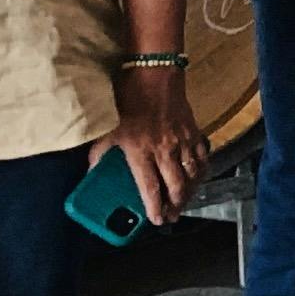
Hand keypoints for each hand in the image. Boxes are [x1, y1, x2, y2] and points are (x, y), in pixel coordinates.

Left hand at [107, 66, 208, 224]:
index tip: (156, 220)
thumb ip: (101, 153)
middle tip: (171, 217)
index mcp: (140, 151)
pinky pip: (202, 158)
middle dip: (175, 205)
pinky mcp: (194, 133)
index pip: (150, 187)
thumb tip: (92, 171)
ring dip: (189, 192)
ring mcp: (183, 142)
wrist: (156, 76)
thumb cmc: (128, 100)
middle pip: (176, 186)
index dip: (154, 207)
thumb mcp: (108, 128)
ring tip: (183, 202)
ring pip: (192, 175)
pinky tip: (197, 177)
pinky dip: (201, 171)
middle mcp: (165, 150)